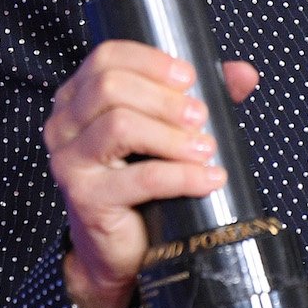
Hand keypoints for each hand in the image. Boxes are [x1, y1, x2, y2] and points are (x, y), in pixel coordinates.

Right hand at [43, 41, 259, 307]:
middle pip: (110, 87)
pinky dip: (182, 175)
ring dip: (172, 135)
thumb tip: (244, 72)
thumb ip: (198, 98)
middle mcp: (63, 125)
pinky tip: (209, 178)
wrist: (120, 250)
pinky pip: (141, 177)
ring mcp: (69, 161)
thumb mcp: (166, 133)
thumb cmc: (141, 183)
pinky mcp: (86, 197)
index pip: (105, 57)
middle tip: (201, 116)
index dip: (149, 61)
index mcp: (77, 98)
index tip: (189, 77)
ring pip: (120, 125)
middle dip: (164, 99)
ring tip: (206, 147)